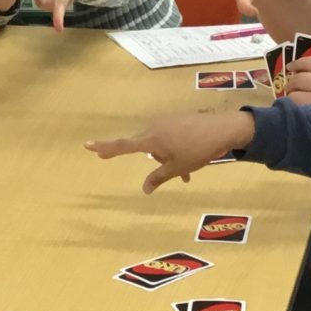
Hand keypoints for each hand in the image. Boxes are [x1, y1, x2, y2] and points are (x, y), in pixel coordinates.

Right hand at [86, 110, 254, 193]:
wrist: (223, 128)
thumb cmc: (197, 150)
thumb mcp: (177, 167)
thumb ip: (158, 177)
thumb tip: (144, 189)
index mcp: (151, 139)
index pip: (122, 145)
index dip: (105, 147)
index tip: (87, 145)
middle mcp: (155, 128)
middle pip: (147, 148)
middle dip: (159, 162)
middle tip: (181, 175)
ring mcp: (167, 123)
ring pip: (161, 145)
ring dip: (170, 158)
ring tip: (190, 172)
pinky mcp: (178, 121)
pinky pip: (170, 139)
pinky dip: (177, 151)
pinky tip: (193, 160)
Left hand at [284, 55, 310, 104]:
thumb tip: (298, 72)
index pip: (309, 62)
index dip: (297, 64)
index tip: (290, 67)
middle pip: (298, 78)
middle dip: (291, 83)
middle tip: (291, 87)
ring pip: (294, 95)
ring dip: (291, 97)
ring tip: (295, 100)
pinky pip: (296, 109)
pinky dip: (294, 109)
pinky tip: (297, 110)